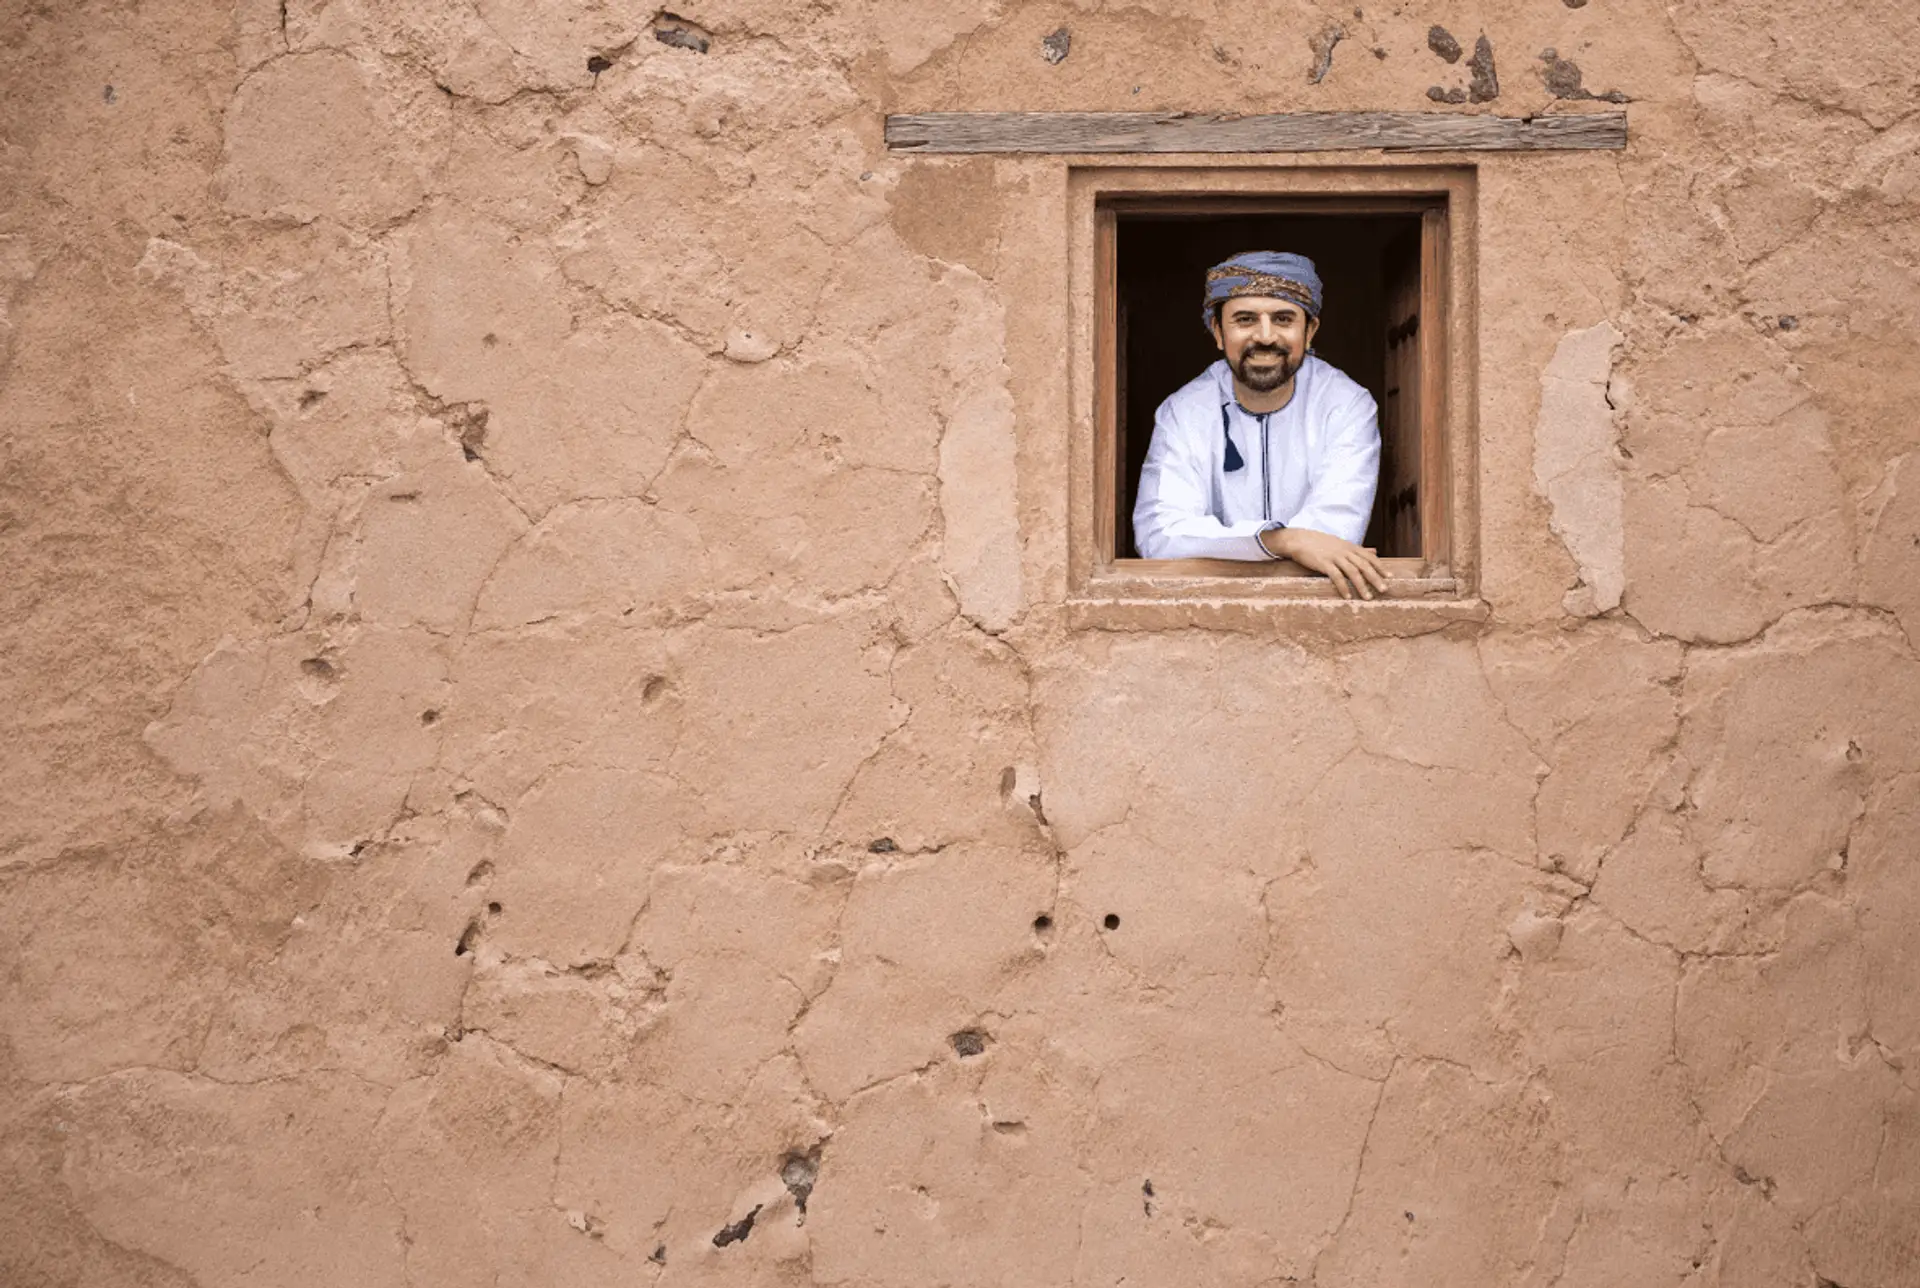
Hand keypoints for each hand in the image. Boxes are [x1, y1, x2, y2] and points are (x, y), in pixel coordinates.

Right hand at [1261, 526, 1389, 599]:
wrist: (1300, 539)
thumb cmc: (1321, 543)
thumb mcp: (1342, 544)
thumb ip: (1359, 549)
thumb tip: (1375, 551)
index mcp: (1351, 547)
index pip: (1370, 557)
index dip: (1381, 567)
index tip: (1390, 577)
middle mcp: (1345, 551)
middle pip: (1364, 565)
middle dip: (1375, 578)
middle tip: (1384, 590)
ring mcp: (1335, 557)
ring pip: (1353, 572)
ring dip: (1362, 586)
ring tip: (1368, 597)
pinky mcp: (1324, 563)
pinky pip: (1336, 576)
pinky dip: (1343, 587)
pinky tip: (1348, 596)